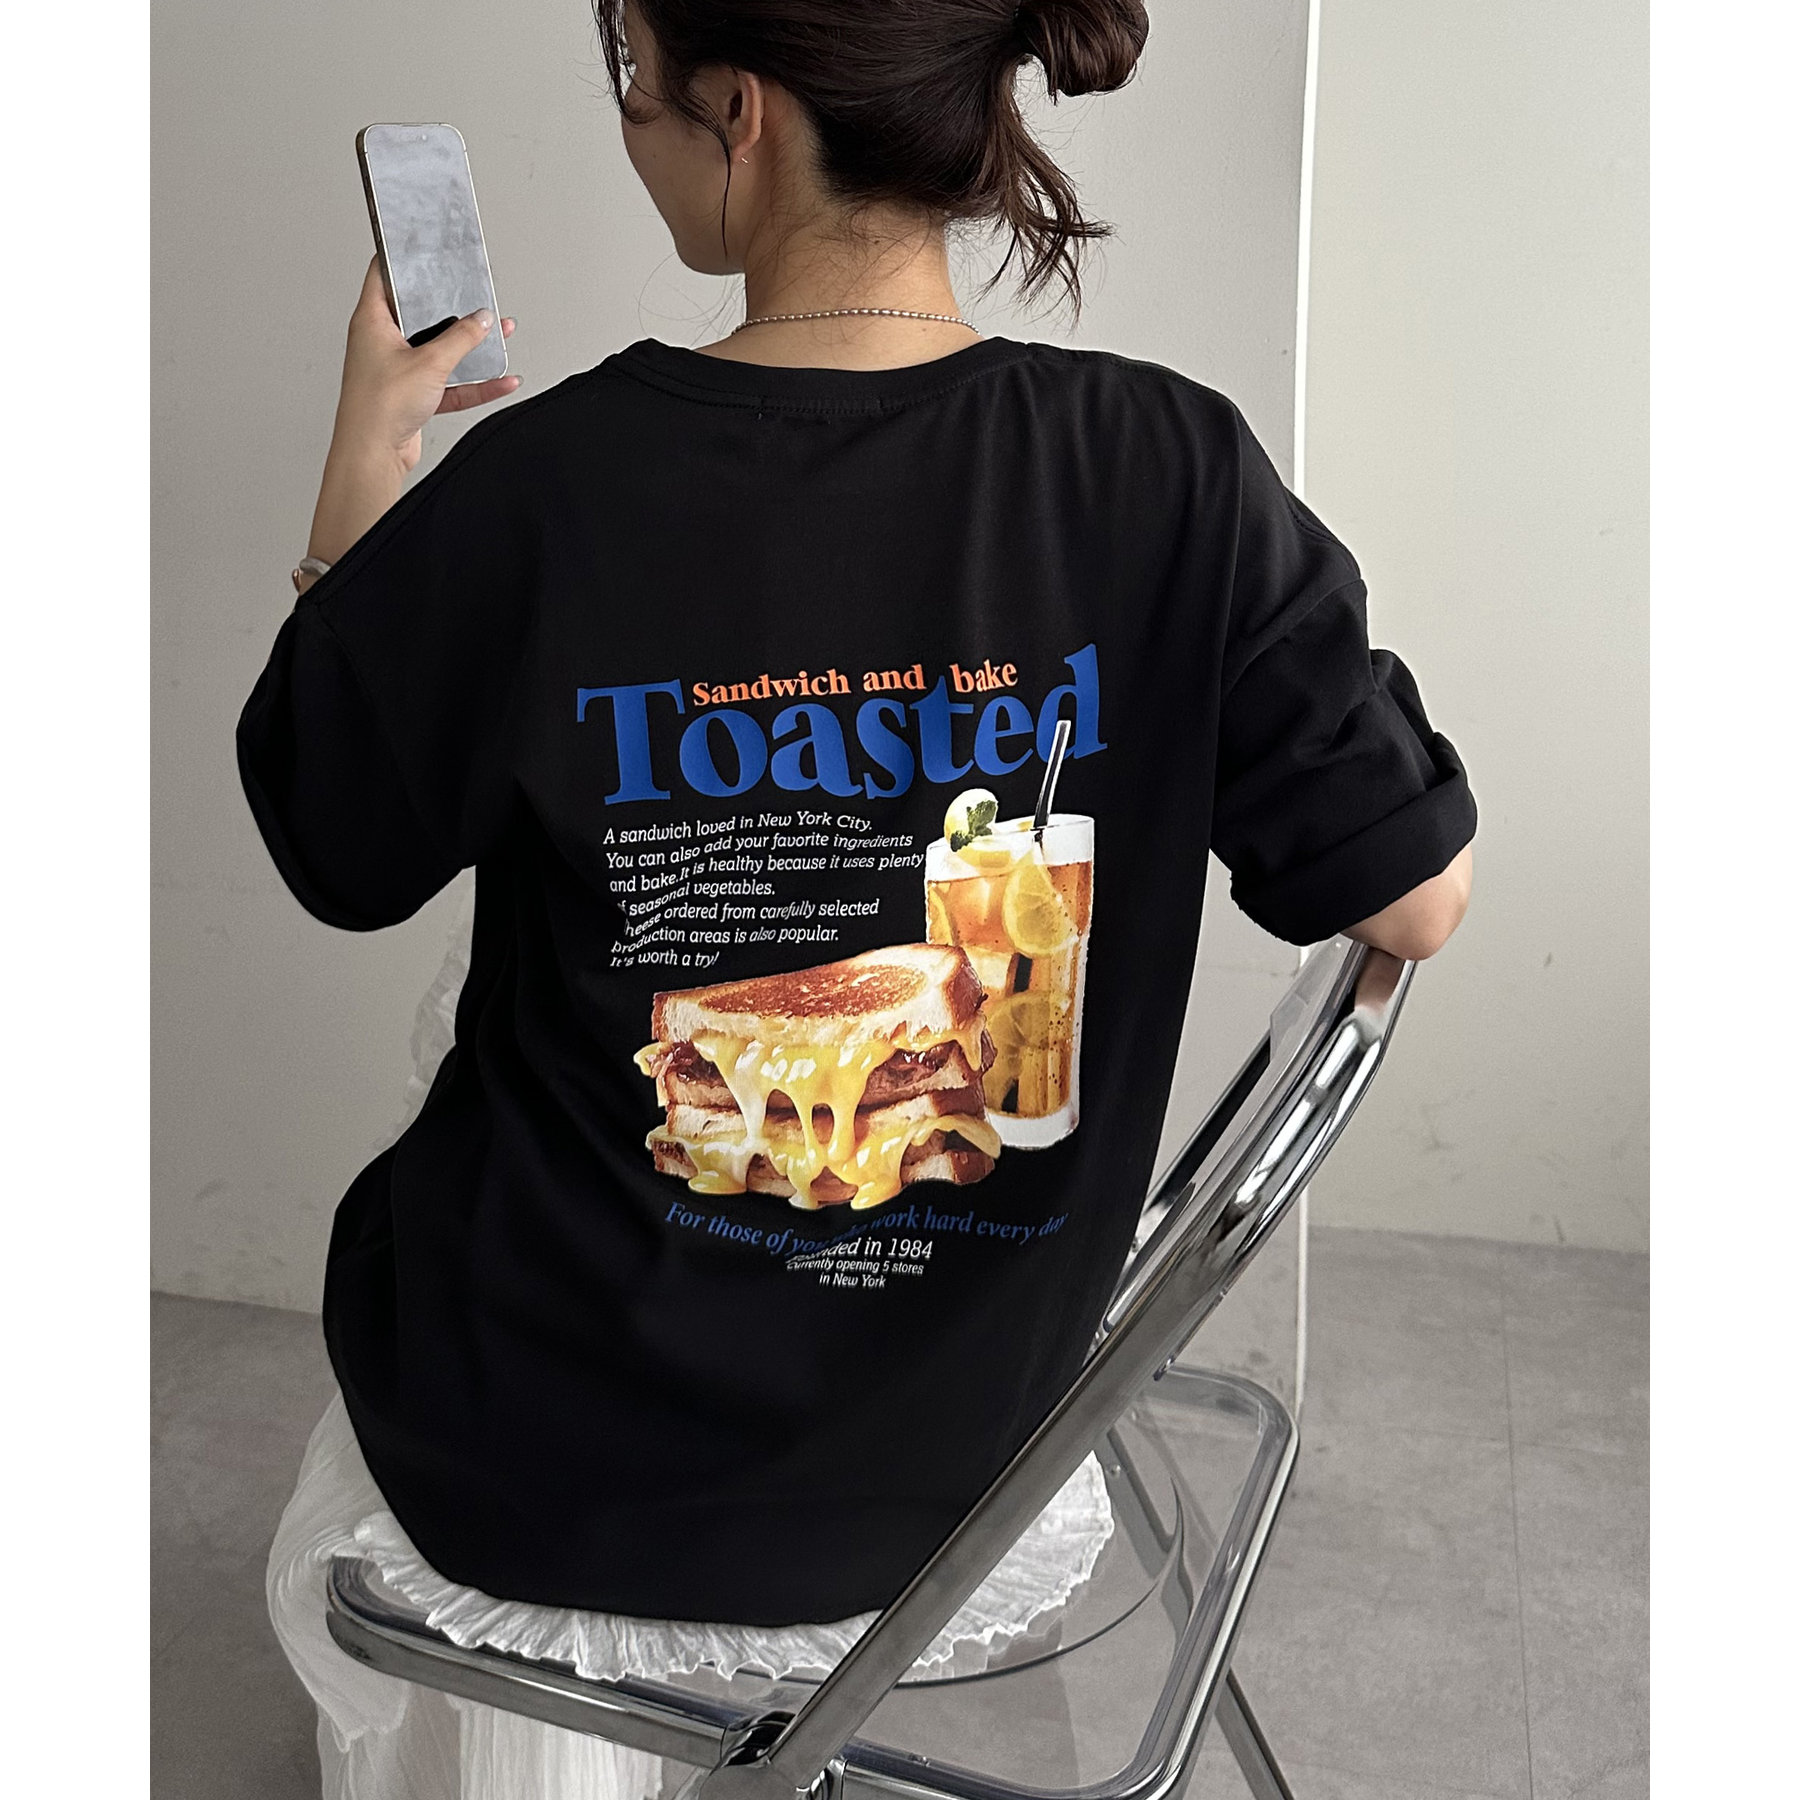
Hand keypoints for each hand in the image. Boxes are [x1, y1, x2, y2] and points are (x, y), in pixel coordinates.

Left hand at [333, 257, 519, 476]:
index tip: (422, 245)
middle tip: (473, 294)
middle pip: (422, 314)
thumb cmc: (378, 407)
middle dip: (452, 308)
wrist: (373, 455)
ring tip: (498, 335)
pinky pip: (450, 384)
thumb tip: (481, 320)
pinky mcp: (414, 395)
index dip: (403, 258)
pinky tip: (500, 380)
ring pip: (441, 350)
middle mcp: (383, 341)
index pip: (384, 275)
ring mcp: (399, 369)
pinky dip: (474, 383)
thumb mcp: (429, 363)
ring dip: (470, 348)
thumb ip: (460, 339)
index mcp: (372, 321)